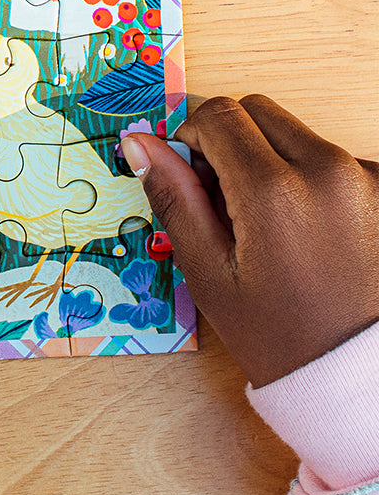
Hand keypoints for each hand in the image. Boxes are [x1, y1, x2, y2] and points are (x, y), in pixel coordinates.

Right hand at [122, 95, 378, 387]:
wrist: (363, 383)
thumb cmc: (284, 339)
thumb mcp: (211, 275)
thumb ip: (174, 198)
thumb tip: (140, 144)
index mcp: (275, 192)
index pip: (219, 115)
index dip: (191, 137)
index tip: (191, 173)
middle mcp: (328, 172)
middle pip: (258, 111)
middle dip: (231, 140)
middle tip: (225, 198)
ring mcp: (367, 180)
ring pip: (296, 133)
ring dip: (272, 158)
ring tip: (271, 223)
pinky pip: (334, 159)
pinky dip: (311, 178)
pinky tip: (309, 230)